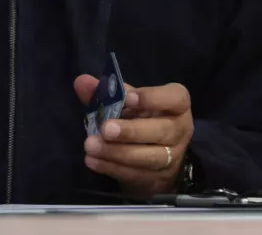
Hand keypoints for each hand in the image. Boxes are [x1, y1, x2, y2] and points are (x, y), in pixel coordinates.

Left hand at [74, 74, 193, 198]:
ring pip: (148, 157)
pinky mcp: (158, 179)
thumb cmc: (141, 118)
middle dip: (131, 131)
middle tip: (105, 129)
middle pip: (161, 131)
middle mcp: (179, 130)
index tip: (128, 98)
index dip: (153, 98)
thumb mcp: (128, 102)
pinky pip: (135, 174)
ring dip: (117, 152)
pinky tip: (93, 161)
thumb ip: (106, 92)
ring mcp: (171, 157)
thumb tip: (82, 82)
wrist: (152, 155)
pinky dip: (112, 167)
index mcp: (177, 105)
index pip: (175, 98)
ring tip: (91, 146)